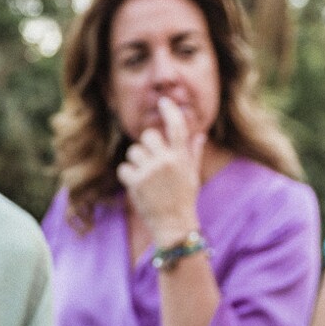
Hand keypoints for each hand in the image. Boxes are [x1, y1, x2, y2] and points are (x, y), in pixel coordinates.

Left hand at [116, 97, 204, 245]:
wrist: (174, 225)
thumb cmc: (184, 199)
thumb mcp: (192, 175)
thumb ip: (193, 153)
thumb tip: (200, 135)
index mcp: (181, 157)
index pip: (176, 126)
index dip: (169, 110)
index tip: (163, 101)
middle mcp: (166, 161)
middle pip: (148, 135)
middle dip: (147, 145)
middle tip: (151, 161)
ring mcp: (150, 171)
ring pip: (134, 151)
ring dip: (137, 161)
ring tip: (146, 177)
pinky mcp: (136, 182)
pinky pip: (124, 168)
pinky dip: (127, 175)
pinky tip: (137, 185)